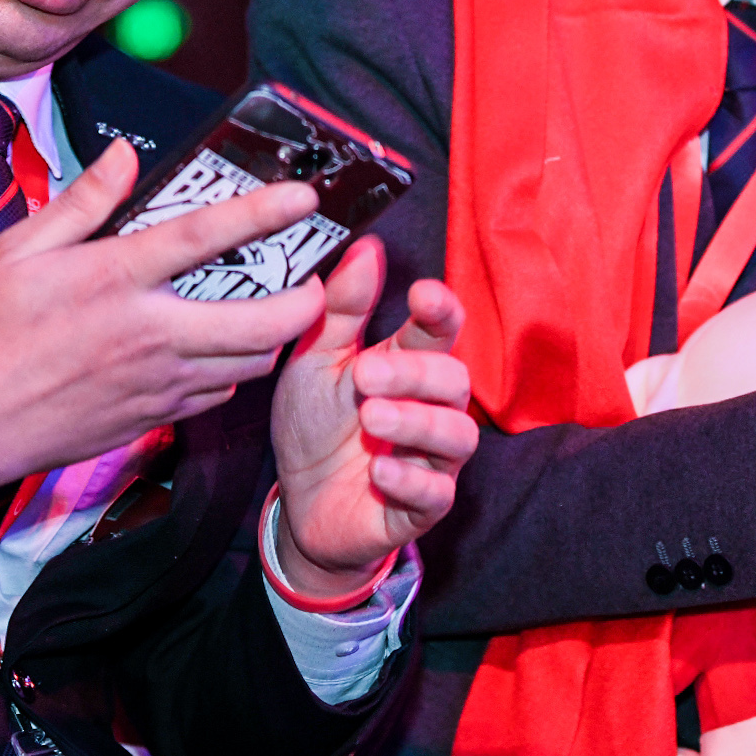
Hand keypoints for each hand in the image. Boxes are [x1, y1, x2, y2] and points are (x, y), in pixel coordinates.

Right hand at [0, 141, 329, 491]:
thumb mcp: (18, 251)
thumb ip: (82, 202)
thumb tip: (125, 157)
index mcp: (115, 280)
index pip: (206, 238)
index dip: (263, 214)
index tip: (304, 197)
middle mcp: (149, 334)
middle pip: (259, 321)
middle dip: (305, 298)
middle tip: (312, 274)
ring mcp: (157, 383)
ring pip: (250, 363)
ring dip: (274, 334)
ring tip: (275, 305)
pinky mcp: (154, 418)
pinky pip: (218, 394)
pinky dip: (234, 370)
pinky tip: (221, 348)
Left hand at [270, 240, 478, 594]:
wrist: (298, 505)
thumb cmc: (315, 424)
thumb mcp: (316, 360)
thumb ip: (342, 309)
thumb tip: (367, 248)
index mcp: (408, 364)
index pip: (441, 330)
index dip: (441, 311)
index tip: (423, 295)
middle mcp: (429, 408)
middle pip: (453, 380)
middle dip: (414, 373)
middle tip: (365, 374)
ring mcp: (429, 459)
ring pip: (456, 435)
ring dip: (417, 422)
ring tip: (371, 415)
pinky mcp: (419, 508)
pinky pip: (435, 494)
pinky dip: (412, 479)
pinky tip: (380, 468)